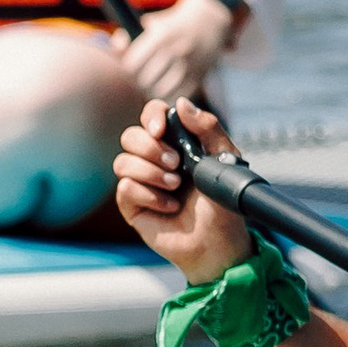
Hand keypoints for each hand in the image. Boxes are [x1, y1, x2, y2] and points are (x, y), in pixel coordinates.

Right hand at [114, 96, 253, 278]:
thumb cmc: (222, 203)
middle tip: (176, 164)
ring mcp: (140, 182)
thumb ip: (208, 127)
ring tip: (176, 187)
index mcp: (175, 142)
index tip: (161, 130)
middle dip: (151, 148)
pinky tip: (170, 207)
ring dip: (151, 173)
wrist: (219, 242)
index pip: (151, 115)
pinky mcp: (132, 205)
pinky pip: (125, 188)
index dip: (151, 117)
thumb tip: (181, 103)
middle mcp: (153, 159)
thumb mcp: (225, 158)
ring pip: (122, 162)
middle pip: (130, 136)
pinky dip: (150, 196)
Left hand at [120, 0, 236, 103]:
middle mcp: (175, 51)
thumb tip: (115, 49)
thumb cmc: (172, 25)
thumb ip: (128, 36)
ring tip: (148, 88)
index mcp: (160, 36)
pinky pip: (178, 96)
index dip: (125, 71)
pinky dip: (168, 96)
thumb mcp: (151, 24)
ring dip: (151, 93)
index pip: (132, 64)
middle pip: (145, 80)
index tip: (126, 71)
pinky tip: (164, 90)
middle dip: (137, 84)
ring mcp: (189, 65)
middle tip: (135, 84)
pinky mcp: (199, 77)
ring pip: (161, 91)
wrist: (210, 22)